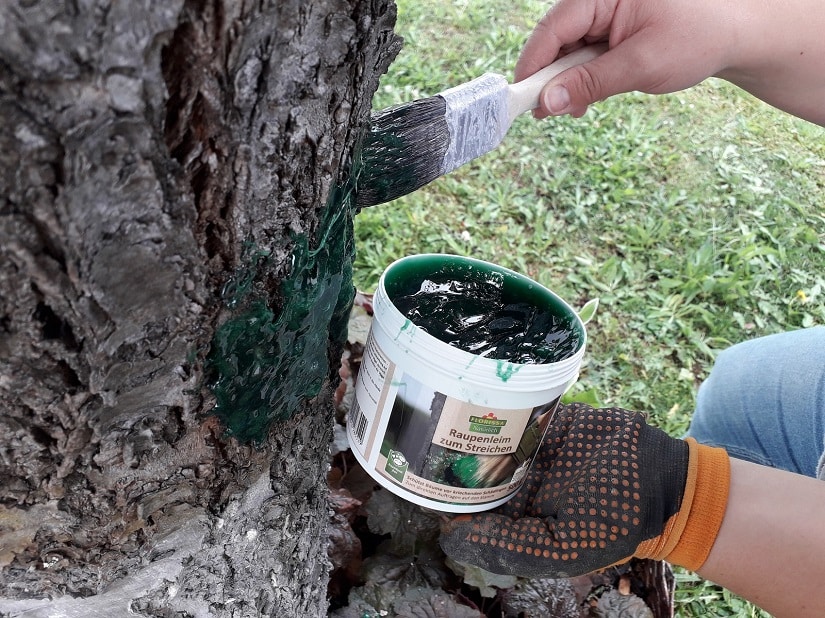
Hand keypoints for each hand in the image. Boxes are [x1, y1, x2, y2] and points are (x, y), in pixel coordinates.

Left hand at [440, 402, 729, 577]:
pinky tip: (473, 380)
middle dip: (439, 443)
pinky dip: (498, 392)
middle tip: (412, 424)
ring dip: (461, 413)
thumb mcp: (559, 549)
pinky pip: (516, 401)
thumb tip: (450, 539)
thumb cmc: (610, 522)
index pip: (461, 498)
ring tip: (432, 394)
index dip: (436, 486)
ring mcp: (528, 440)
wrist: (660, 478)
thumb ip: (508, 548)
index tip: (409, 468)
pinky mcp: (546, 414)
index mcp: (509, 508)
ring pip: (484, 425)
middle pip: (465, 457)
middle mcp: (512, 473)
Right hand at [516, 0, 824, 124]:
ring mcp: (605, 14)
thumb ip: (591, 83)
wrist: (736, 35)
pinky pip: (583, 54)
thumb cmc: (698, 38)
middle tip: (549, 114)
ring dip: (566, 82)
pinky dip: (582, 78)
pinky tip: (584, 99)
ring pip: (567, 50)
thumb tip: (548, 102)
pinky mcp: (611, 30)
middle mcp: (600, 0)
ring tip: (574, 110)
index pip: (554, 27)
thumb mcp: (642, 65)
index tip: (521, 98)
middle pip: (556, 39)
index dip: (533, 63)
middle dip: (550, 77)